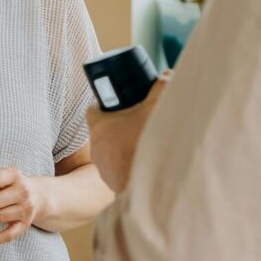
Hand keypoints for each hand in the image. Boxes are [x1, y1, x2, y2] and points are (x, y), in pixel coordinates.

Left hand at [87, 75, 170, 193]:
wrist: (157, 182)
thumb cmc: (151, 143)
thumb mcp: (158, 106)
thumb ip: (163, 85)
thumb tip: (167, 75)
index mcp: (100, 126)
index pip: (93, 110)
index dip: (103, 104)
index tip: (117, 103)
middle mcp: (97, 148)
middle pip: (102, 131)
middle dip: (116, 126)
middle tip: (134, 122)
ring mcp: (103, 169)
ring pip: (108, 152)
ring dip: (120, 148)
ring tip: (140, 144)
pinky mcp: (113, 185)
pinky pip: (116, 171)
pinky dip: (126, 167)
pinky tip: (141, 164)